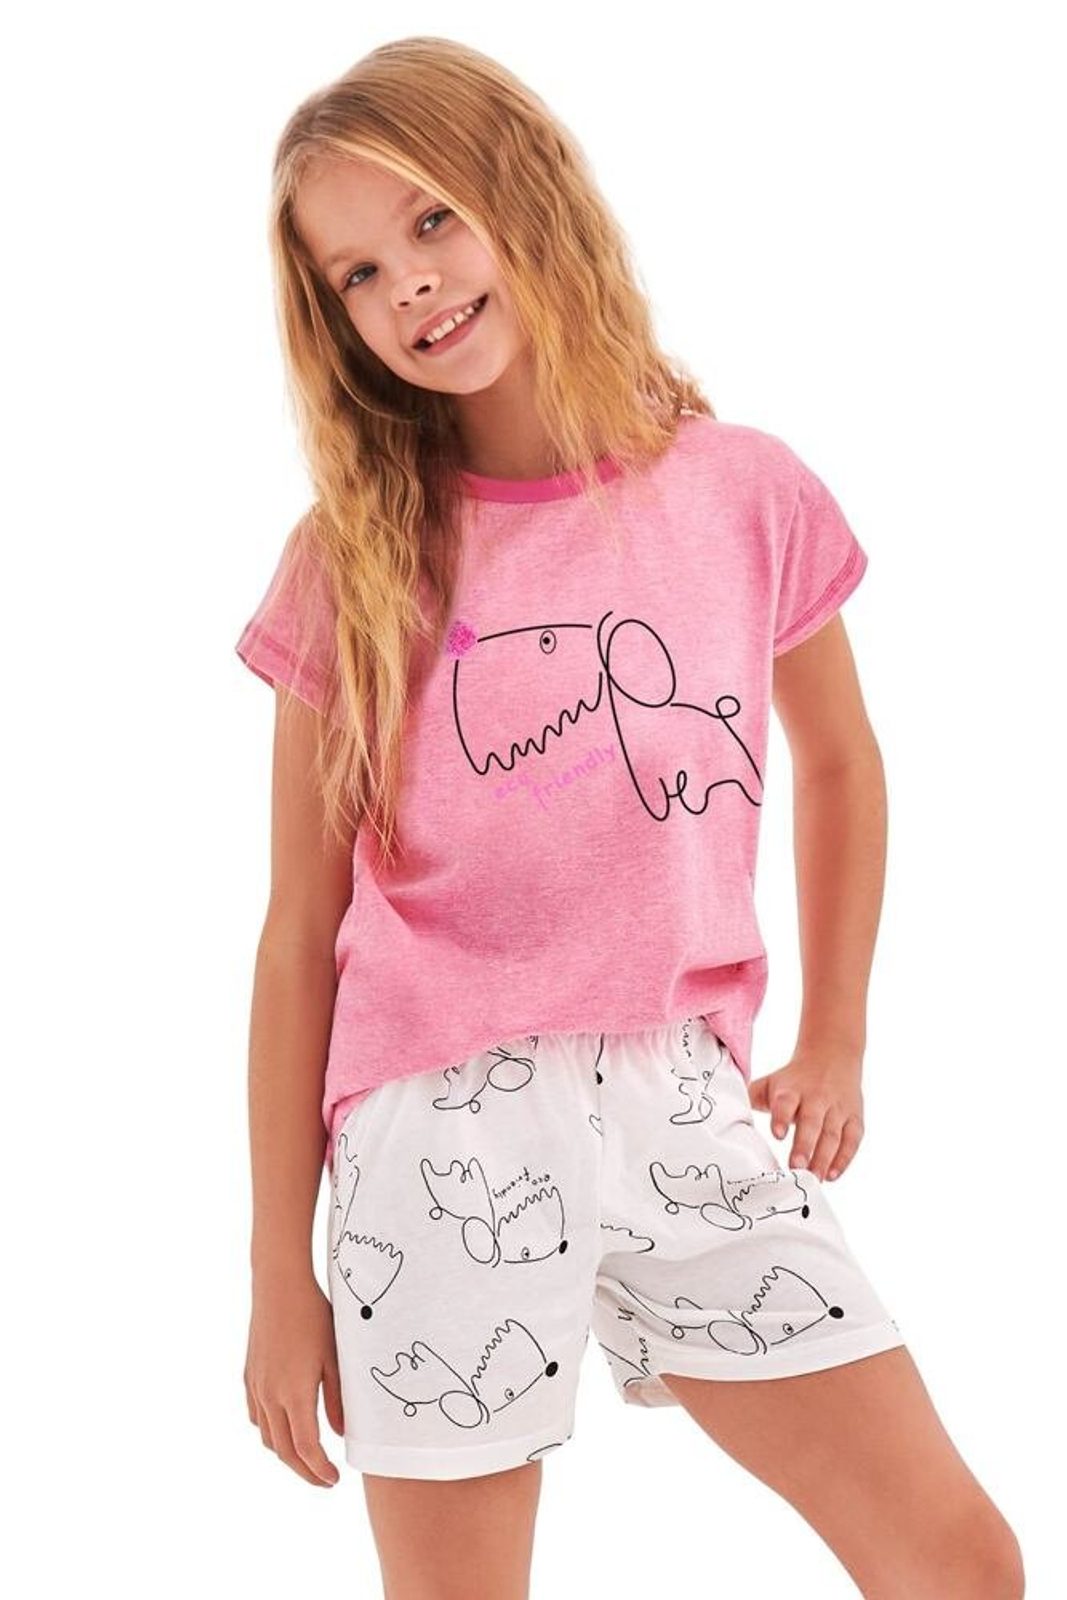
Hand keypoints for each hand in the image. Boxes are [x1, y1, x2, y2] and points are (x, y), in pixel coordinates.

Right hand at [244, 1272, 343, 1485]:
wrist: (279, 1286)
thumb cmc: (314, 1317)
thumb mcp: (334, 1357)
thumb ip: (338, 1399)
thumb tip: (340, 1433)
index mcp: (294, 1394)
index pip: (306, 1448)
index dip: (319, 1470)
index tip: (334, 1480)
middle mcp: (270, 1396)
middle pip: (284, 1451)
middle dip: (304, 1471)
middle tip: (323, 1481)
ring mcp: (255, 1387)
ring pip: (267, 1437)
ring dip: (286, 1454)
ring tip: (307, 1458)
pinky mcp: (249, 1376)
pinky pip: (257, 1416)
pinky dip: (270, 1432)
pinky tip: (284, 1427)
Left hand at [747, 1046, 864, 1181]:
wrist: (832, 1055)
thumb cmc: (792, 1080)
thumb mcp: (770, 1084)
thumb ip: (750, 1100)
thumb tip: (725, 1118)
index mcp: (791, 1090)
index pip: (785, 1103)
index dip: (781, 1117)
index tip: (776, 1134)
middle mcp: (816, 1098)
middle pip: (811, 1122)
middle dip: (804, 1145)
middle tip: (796, 1168)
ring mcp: (837, 1108)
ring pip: (832, 1134)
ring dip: (823, 1158)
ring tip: (813, 1180)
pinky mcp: (854, 1117)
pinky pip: (852, 1139)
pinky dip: (844, 1158)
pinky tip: (832, 1175)